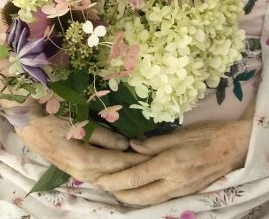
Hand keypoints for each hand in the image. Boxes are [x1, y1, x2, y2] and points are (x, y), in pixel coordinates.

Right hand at [16, 115, 149, 182]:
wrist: (32, 128)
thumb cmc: (55, 122)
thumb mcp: (80, 125)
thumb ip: (103, 136)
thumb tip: (125, 144)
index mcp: (85, 159)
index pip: (118, 162)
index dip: (136, 159)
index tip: (152, 155)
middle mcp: (84, 172)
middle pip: (116, 173)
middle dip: (135, 169)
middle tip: (153, 162)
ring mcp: (79, 175)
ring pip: (109, 179)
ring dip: (125, 174)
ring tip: (142, 167)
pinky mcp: (77, 173)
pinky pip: (100, 178)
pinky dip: (114, 176)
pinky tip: (123, 174)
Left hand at [96, 119, 251, 204]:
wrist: (234, 147)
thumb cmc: (206, 135)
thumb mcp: (179, 134)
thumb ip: (153, 143)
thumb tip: (132, 146)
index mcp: (170, 164)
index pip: (136, 177)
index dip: (116, 180)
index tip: (100, 180)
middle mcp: (174, 182)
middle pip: (140, 195)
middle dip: (119, 193)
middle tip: (103, 186)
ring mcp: (182, 190)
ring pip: (150, 200)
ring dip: (131, 197)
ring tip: (116, 190)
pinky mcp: (187, 192)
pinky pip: (161, 198)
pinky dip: (145, 197)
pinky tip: (138, 190)